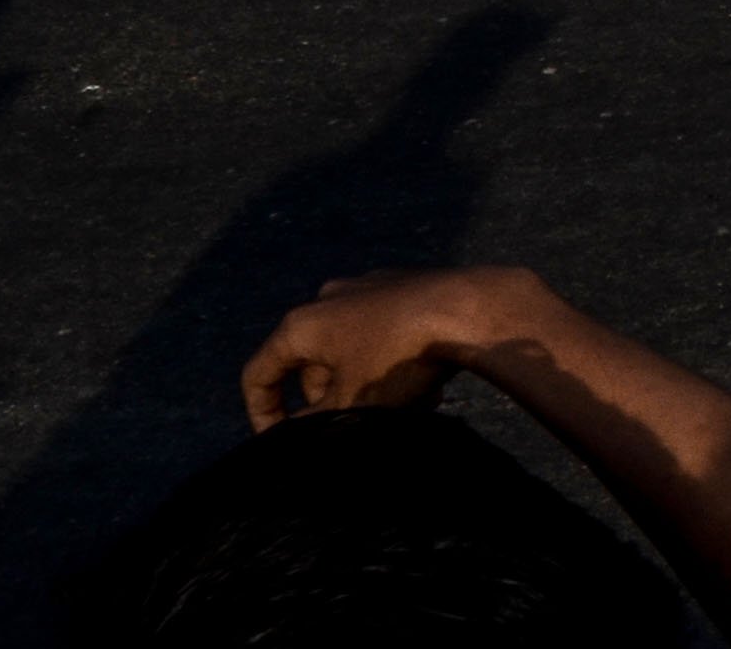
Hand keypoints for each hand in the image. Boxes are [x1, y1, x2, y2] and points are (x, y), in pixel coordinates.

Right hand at [243, 265, 547, 429]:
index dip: (263, 415)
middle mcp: (329, 299)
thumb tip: (294, 437)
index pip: (259, 374)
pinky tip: (428, 387)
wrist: (472, 309)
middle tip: (361, 426)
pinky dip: (395, 364)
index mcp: (302, 325)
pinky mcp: (406, 286)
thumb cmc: (401, 359)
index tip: (281, 445)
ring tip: (405, 409)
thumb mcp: (351, 403)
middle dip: (333, 403)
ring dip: (369, 388)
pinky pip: (386, 334)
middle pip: (311, 366)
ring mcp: (369, 287)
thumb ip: (313, 424)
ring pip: (353, 353)